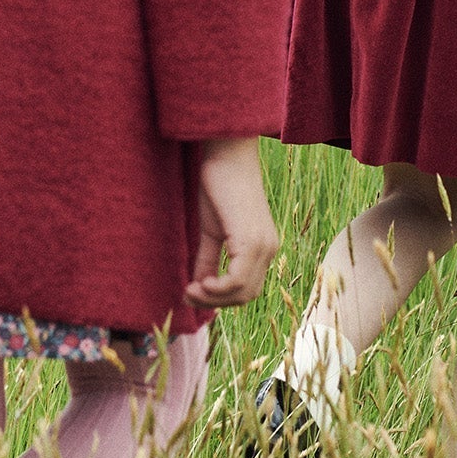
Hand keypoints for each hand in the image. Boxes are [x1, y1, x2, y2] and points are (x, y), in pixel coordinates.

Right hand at [185, 137, 279, 307]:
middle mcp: (269, 249)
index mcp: (262, 247)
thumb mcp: (211, 231)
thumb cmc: (218, 186)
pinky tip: (199, 282)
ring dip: (213, 298)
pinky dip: (216, 288)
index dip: (219, 299)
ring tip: (190, 289)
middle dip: (215, 302)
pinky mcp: (252, 240)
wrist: (226, 154)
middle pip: (246, 296)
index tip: (190, 293)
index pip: (247, 289)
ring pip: (243, 292)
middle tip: (187, 294)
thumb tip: (197, 287)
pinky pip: (237, 280)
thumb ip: (208, 259)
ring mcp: (263, 245)